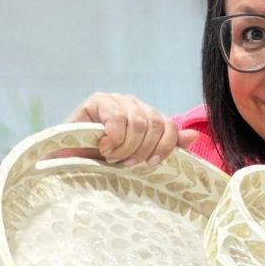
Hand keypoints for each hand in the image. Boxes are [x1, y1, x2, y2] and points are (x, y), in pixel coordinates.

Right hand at [52, 93, 198, 165]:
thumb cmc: (105, 164)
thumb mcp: (139, 159)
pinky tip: (103, 147)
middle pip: (155, 124)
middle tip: (126, 164)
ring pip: (138, 122)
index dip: (164, 147)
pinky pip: (117, 118)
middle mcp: (135, 105)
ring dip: (126, 147)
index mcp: (149, 118)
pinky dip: (113, 138)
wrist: (69, 164)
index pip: (170, 126)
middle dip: (141, 150)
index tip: (150, 164)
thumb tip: (194, 136)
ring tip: (112, 157)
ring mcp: (116, 101)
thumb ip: (167, 147)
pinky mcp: (98, 101)